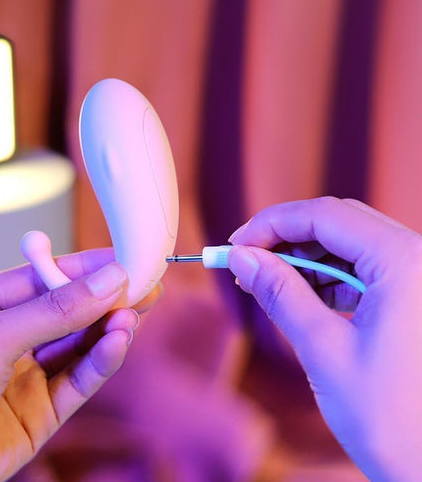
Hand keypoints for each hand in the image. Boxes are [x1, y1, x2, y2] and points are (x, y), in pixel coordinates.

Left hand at [0, 249, 153, 481]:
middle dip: (107, 298)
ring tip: (133, 313)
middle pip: (67, 312)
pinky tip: (117, 342)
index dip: (87, 267)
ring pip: (77, 347)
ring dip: (108, 329)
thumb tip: (108, 280)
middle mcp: (3, 340)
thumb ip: (55, 310)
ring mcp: (20, 378)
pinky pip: (77, 383)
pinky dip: (101, 362)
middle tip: (146, 284)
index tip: (126, 258)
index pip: (45, 276)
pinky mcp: (36, 416)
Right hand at [228, 197, 421, 481]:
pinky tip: (300, 294)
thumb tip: (242, 258)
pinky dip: (326, 277)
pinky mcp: (413, 296)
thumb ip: (280, 294)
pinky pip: (362, 269)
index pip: (324, 216)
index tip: (236, 245)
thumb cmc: (395, 423)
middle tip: (246, 261)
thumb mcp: (323, 350)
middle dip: (285, 238)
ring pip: (348, 244)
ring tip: (266, 281)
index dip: (271, 224)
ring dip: (304, 258)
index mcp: (404, 263)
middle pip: (337, 223)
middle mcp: (417, 259)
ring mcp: (417, 277)